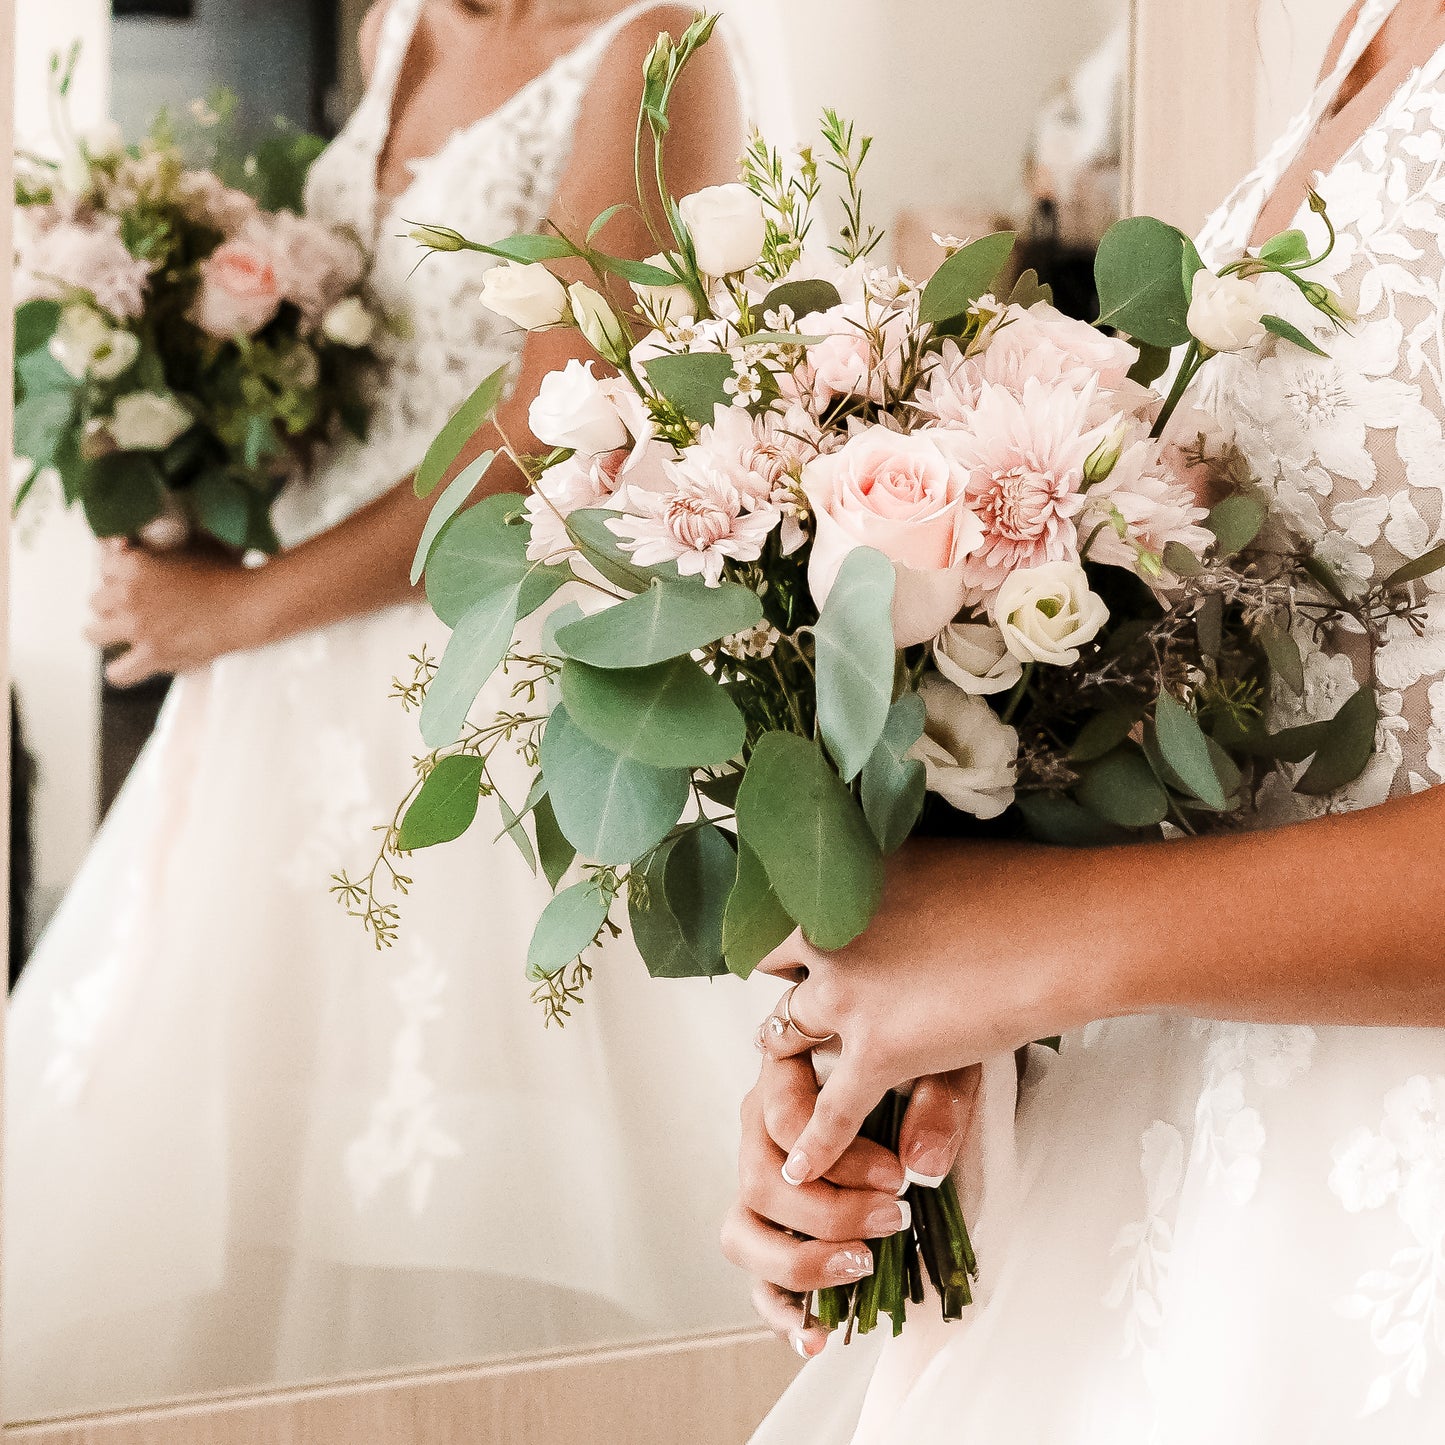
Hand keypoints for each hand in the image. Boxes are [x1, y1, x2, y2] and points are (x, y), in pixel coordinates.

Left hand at [86, 540, 268, 685]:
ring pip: (94, 633)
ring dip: (108, 634)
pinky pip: (117, 671)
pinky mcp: (151, 654)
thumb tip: (122, 546)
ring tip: (127, 634)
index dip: (119, 576)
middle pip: (96, 602)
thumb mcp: (186, 547)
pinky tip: (133, 664)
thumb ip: (153, 548)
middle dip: (114, 605)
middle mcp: (128, 594)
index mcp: (134, 565)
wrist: (247, 605)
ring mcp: (137, 626)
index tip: (133, 582)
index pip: (104, 569)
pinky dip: (123, 670)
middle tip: (138, 608)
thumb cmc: (224, 576)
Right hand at [721, 1048, 978, 1358]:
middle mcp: (761, 1131)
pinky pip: (758, 1277)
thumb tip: (921, 1166)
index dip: (837, 1157)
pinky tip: (816, 1337)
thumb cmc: (924, 1055)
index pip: (782, 1120)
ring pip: (742, 1233)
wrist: (928, 1064)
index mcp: (784, 1075)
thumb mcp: (944, 1062)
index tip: (897, 1176)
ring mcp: (764, 1185)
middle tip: (893, 1217)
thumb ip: (936, 1102)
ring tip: (859, 1267)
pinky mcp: (778, 1230)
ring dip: (798, 1262)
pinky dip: (781, 1311)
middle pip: (759, 1182)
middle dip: (827, 1212)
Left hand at [756, 837, 1109, 1184]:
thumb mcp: (933, 870)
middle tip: (799, 1013)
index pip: (780, 911)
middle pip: (768, 967)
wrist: (1066, 926)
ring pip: (784, 1037)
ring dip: (787, 1064)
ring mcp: (848, 993)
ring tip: (790, 1088)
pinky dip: (814, 1146)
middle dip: (781, 990)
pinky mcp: (879, 1051)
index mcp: (840, 883)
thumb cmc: (1018, 887)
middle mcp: (828, 932)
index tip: (800, 954)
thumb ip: (889, 894)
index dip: (791, 938)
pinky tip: (799, 1170)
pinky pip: (829, 1110)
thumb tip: (863, 910)